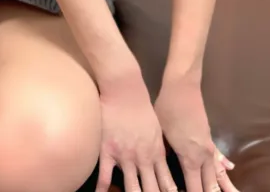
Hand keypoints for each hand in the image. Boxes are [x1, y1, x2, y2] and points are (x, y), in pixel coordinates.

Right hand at [96, 72, 176, 191]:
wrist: (125, 89)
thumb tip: (160, 161)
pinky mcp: (108, 151)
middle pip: (152, 190)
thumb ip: (158, 148)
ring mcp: (125, 157)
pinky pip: (105, 176)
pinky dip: (102, 190)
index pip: (167, 183)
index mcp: (157, 153)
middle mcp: (143, 159)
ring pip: (132, 188)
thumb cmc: (141, 105)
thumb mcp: (156, 128)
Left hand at [155, 78, 238, 191]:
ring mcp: (208, 147)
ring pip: (218, 173)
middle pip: (210, 185)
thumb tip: (161, 173)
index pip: (194, 188)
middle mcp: (203, 156)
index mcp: (190, 158)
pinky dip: (224, 166)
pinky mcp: (209, 138)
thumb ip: (165, 156)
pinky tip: (230, 170)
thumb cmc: (167, 109)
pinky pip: (219, 157)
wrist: (181, 86)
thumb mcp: (160, 135)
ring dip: (221, 186)